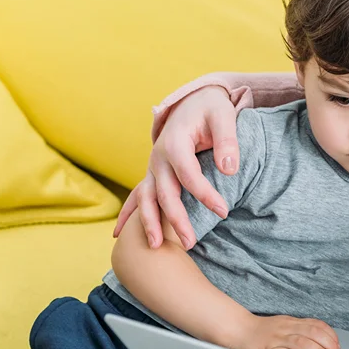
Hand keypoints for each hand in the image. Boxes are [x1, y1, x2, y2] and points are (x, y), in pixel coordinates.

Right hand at [113, 85, 237, 248]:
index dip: (205, 195)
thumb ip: (227, 141)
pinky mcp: (153, 174)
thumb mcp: (223, 116)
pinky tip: (118, 236)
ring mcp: (152, 167)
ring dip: (149, 223)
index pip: (189, 175)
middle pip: (164, 193)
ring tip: (155, 247)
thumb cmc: (210, 109)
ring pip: (145, 198)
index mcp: (175, 143)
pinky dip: (127, 215)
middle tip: (191, 243)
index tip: (223, 212)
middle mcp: (158, 157)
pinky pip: (137, 197)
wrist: (193, 101)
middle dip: (176, 219)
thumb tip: (229, 169)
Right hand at [237, 315, 341, 348]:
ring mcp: (276, 340)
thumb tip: (322, 340)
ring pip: (302, 342)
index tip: (338, 346)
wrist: (237, 331)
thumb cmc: (262, 331)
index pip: (316, 324)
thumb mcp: (283, 325)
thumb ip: (300, 330)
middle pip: (312, 332)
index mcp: (291, 322)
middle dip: (328, 344)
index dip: (330, 335)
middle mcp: (286, 329)